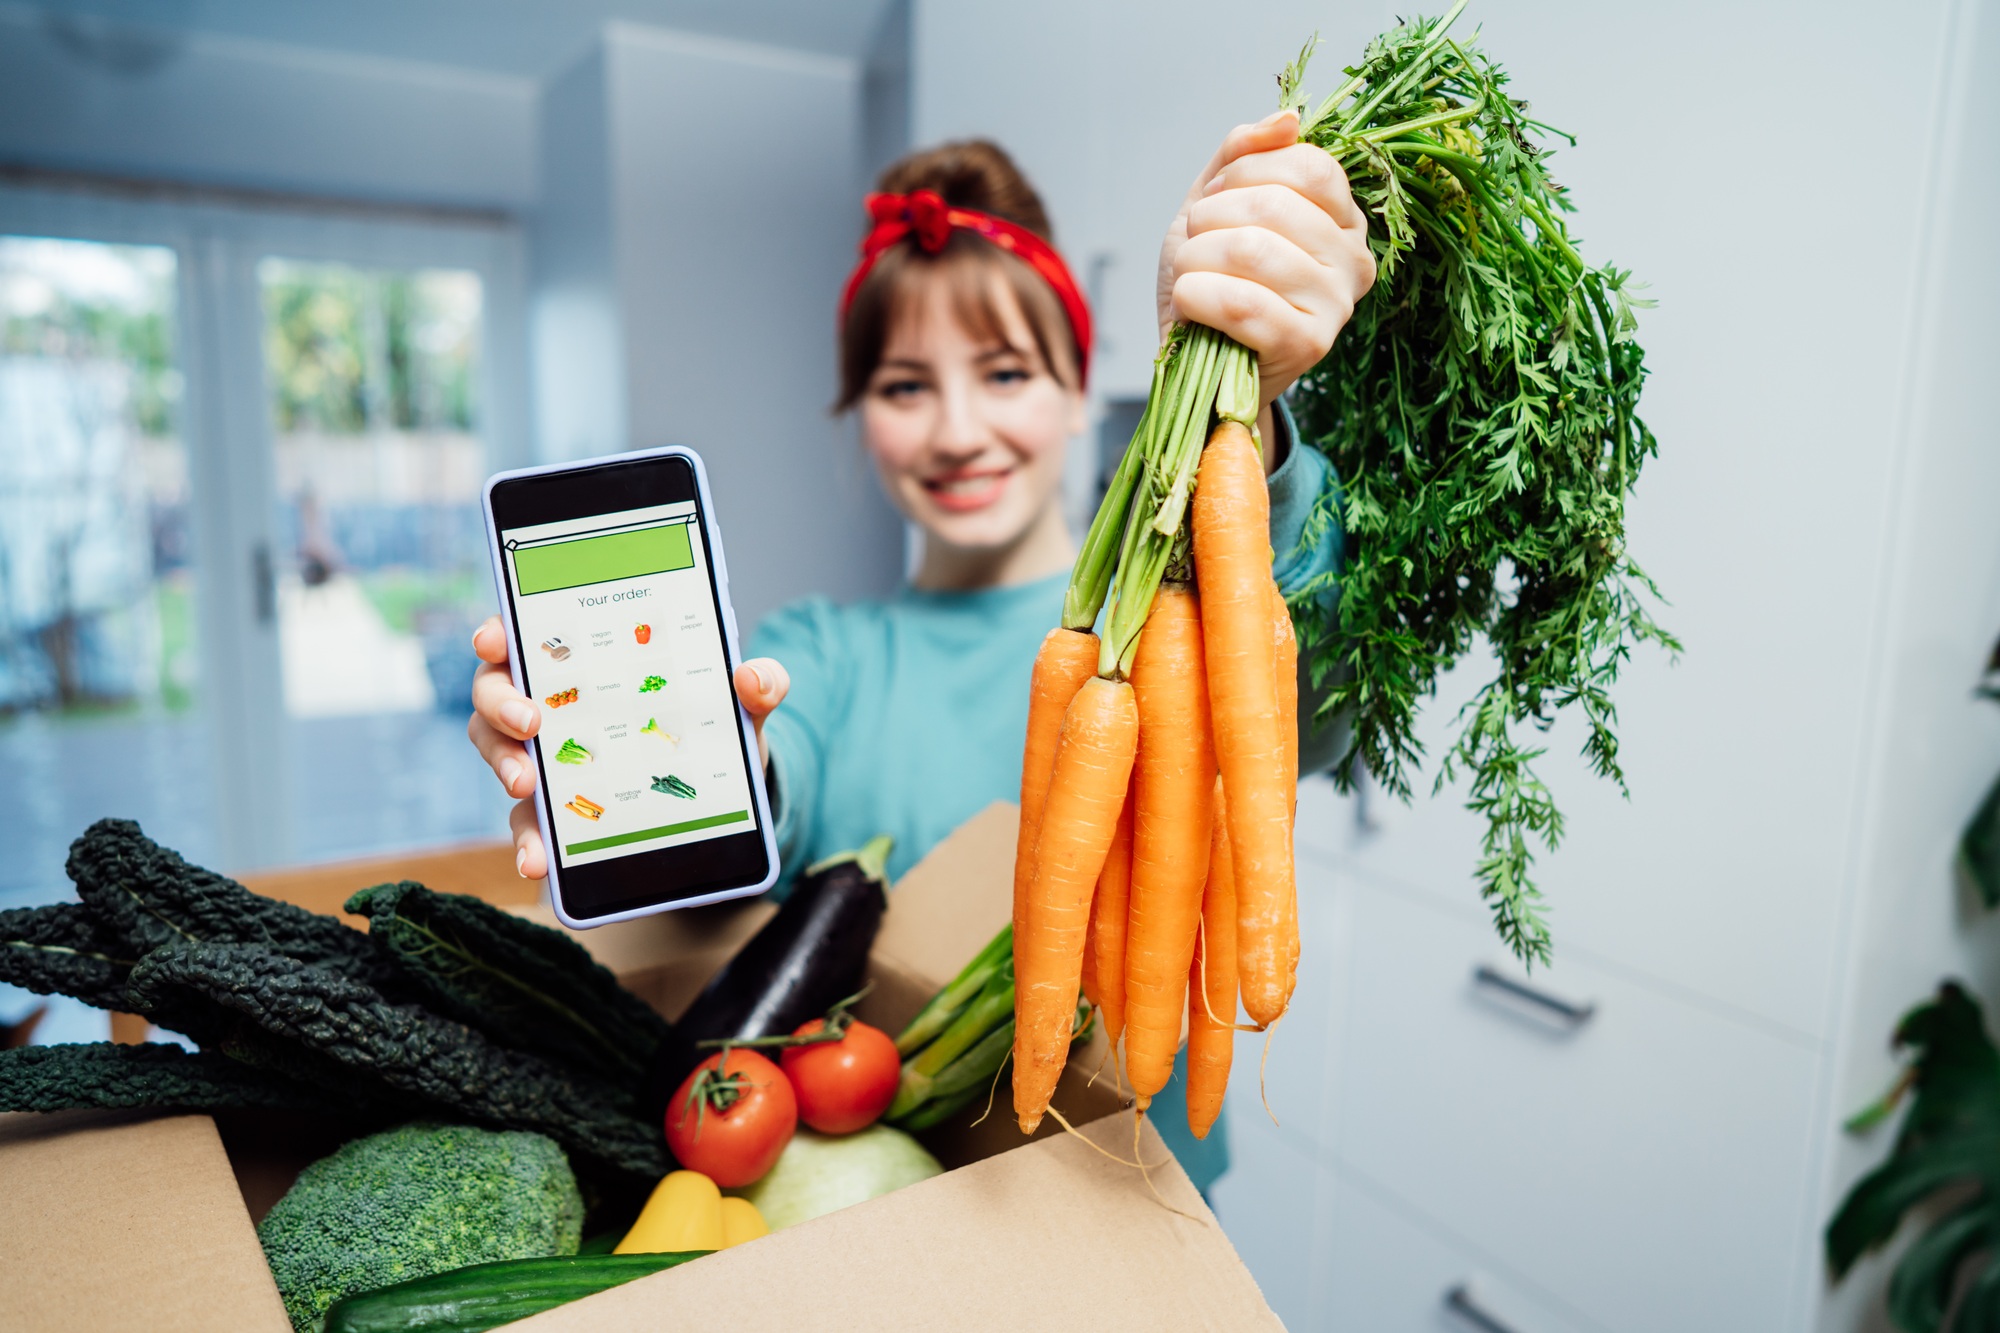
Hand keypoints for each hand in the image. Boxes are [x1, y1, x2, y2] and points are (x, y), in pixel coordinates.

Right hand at [468, 616, 789, 880]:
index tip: (496, 638)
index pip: (530, 633)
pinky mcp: (556, 813)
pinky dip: (529, 842)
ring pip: (499, 751)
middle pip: (497, 690)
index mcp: (589, 662)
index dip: (501, 631)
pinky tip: (539, 861)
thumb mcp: (737, 708)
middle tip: (530, 722)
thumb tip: (757, 679)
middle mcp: (554, 704)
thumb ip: (757, 686)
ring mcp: (548, 760)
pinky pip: (529, 824)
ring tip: (528, 785)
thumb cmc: (712, 733)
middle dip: (501, 702)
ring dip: (504, 765)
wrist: (721, 802)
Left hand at [1156, 108, 1375, 410]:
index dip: (1246, 171)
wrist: (1196, 364)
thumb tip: (1287, 119)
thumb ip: (1244, 155)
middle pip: (1277, 206)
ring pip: (1253, 251)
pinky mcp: (1308, 346)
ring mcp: (1337, 307)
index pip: (1310, 166)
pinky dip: (1196, 294)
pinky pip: (1242, 303)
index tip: (1215, 198)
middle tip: (1194, 242)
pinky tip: (1188, 300)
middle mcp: (1354, 262)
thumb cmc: (1212, 282)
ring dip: (1195, 257)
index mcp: (1344, 221)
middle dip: (1210, 217)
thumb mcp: (1218, 206)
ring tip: (1189, 273)